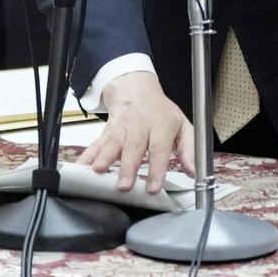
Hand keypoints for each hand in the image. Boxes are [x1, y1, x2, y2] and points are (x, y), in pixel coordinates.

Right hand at [77, 71, 194, 192]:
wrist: (137, 88)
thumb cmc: (161, 112)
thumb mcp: (182, 125)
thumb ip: (189, 149)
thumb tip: (194, 171)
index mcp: (161, 125)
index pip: (160, 148)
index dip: (157, 168)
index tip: (153, 187)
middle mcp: (140, 126)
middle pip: (134, 147)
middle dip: (128, 166)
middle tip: (123, 185)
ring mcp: (122, 127)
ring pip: (113, 142)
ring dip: (105, 158)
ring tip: (99, 172)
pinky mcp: (108, 130)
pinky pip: (97, 142)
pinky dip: (89, 154)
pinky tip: (82, 165)